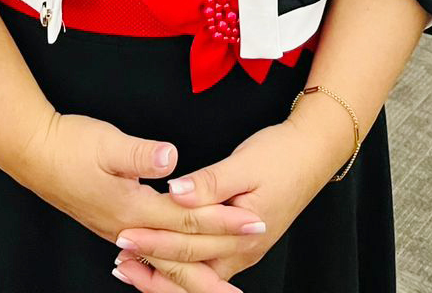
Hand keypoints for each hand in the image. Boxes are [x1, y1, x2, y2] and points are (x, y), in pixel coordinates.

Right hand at [17, 110, 266, 285]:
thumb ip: (139, 154)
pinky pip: (152, 254)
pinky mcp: (113, 222)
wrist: (33, 153)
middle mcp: (128, 227)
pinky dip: (171, 264)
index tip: (253, 221)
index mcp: (132, 209)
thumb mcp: (105, 142)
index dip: (222, 220)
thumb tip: (171, 159)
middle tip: (246, 264)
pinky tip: (178, 266)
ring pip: (166, 258)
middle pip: (181, 251)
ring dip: (197, 269)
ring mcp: (119, 229)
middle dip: (218, 256)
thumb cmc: (68, 145)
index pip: (188, 220)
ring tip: (222, 282)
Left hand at [112, 117, 332, 289]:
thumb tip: (174, 191)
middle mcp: (243, 252)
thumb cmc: (280, 155)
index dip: (154, 242)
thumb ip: (209, 182)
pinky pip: (206, 268)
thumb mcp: (244, 163)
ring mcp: (243, 253)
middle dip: (152, 265)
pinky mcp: (241, 247)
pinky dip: (180, 269)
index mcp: (242, 233)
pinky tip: (160, 261)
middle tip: (119, 257)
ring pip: (197, 276)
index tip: (125, 235)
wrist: (313, 154)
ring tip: (130, 267)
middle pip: (190, 268)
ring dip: (163, 274)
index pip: (189, 245)